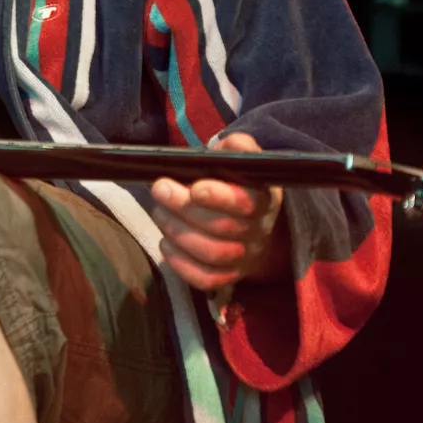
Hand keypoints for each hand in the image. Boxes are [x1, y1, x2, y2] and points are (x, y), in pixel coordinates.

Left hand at [149, 131, 287, 291]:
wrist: (253, 224)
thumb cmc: (237, 184)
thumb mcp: (242, 161)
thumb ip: (238, 147)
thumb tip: (230, 143)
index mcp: (262, 200)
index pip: (246, 203)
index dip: (220, 197)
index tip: (195, 187)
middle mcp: (256, 232)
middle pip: (222, 228)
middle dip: (185, 208)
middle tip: (160, 189)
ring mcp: (243, 257)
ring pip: (212, 254)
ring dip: (178, 232)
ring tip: (159, 212)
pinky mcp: (228, 276)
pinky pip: (206, 279)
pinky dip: (182, 264)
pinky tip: (166, 243)